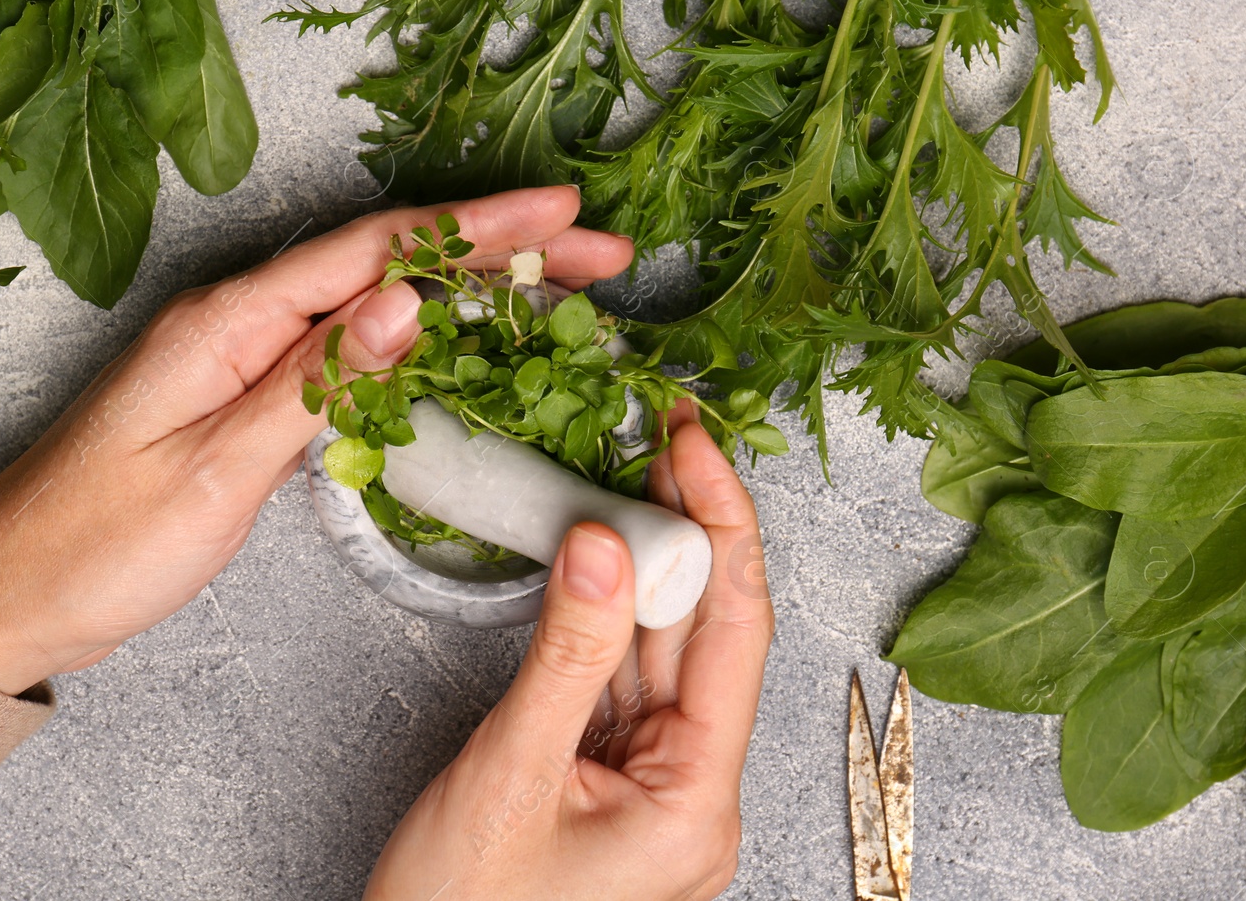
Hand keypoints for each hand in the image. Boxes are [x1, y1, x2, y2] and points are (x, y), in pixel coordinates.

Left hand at [0, 186, 633, 695]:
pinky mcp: (252, 393)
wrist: (13, 595)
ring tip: (558, 280)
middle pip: (389, 262)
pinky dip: (423, 333)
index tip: (559, 213)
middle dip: (496, 246)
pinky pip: (353, 345)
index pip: (376, 254)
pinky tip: (466, 337)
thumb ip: (317, 383)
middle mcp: (241, 319)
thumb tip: (406, 303)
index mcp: (229, 321)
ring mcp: (247, 353)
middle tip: (592, 247)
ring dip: (470, 286)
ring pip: (379, 299)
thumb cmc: (97, 543)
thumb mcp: (215, 467)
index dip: (476, 228)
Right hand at [363, 405, 774, 900]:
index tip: (695, 445)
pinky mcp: (611, 787)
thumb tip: (604, 544)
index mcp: (696, 805)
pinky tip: (599, 563)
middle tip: (664, 441)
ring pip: (662, 655)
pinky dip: (608, 621)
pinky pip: (621, 686)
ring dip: (646, 570)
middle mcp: (692, 797)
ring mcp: (653, 792)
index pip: (734, 633)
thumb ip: (565, 654)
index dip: (722, 525)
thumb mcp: (511, 774)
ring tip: (630, 480)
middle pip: (706, 637)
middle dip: (687, 533)